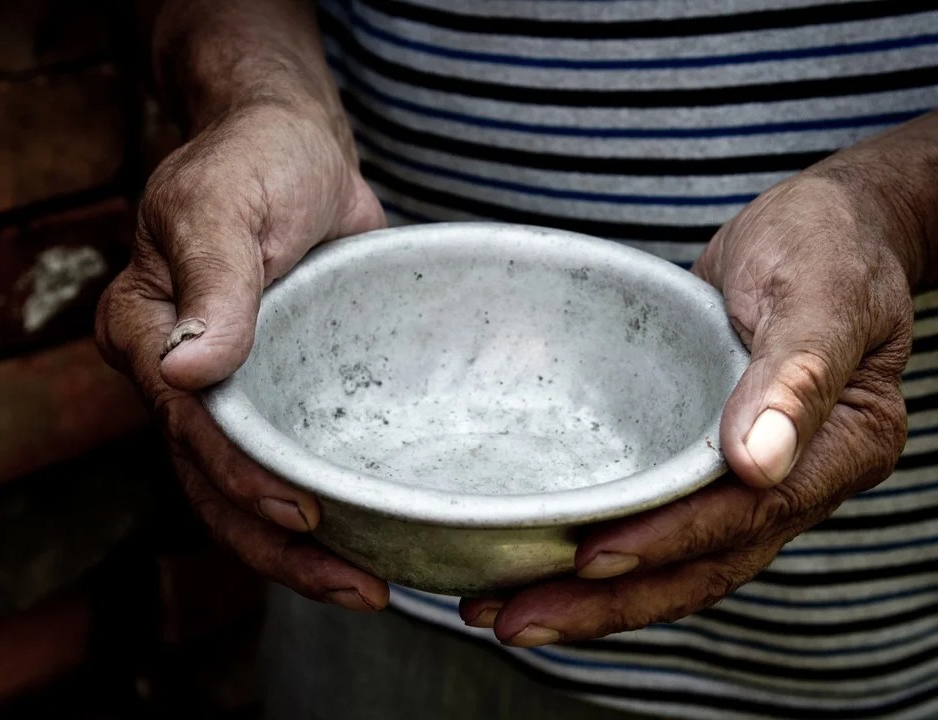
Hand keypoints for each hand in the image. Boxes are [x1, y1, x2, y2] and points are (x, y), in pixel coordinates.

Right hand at [96, 99, 389, 611]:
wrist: (296, 144)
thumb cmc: (254, 158)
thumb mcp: (226, 202)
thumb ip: (211, 281)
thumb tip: (185, 369)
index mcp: (144, 331)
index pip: (185, 424)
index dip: (240, 478)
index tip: (303, 515)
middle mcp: (177, 374)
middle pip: (210, 482)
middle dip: (276, 546)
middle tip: (358, 587)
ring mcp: (230, 390)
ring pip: (248, 490)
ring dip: (300, 548)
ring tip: (371, 586)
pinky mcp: (279, 390)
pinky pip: (292, 458)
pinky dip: (325, 501)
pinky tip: (373, 535)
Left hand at [460, 170, 915, 645]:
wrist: (822, 228)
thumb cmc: (829, 245)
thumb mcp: (822, 290)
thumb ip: (796, 373)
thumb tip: (757, 463)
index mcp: (838, 450)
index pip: (748, 517)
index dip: (669, 542)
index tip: (592, 559)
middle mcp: (792, 481)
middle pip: (698, 566)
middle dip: (605, 603)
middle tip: (511, 620)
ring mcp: (743, 479)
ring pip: (668, 559)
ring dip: (587, 595)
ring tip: (496, 610)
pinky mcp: (698, 461)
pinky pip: (650, 518)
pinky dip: (595, 547)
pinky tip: (531, 559)